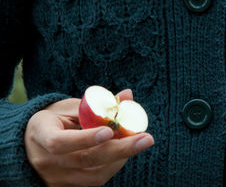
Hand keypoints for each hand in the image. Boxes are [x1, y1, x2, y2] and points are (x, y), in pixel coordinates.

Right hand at [24, 89, 153, 186]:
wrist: (30, 144)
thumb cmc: (55, 120)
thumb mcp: (70, 107)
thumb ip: (97, 104)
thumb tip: (128, 95)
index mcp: (40, 133)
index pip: (60, 142)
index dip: (85, 138)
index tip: (110, 130)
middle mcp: (46, 160)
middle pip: (85, 160)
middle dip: (120, 149)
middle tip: (146, 139)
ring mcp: (56, 178)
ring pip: (94, 175)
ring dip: (121, 158)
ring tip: (138, 142)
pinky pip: (95, 180)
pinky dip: (114, 166)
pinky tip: (124, 153)